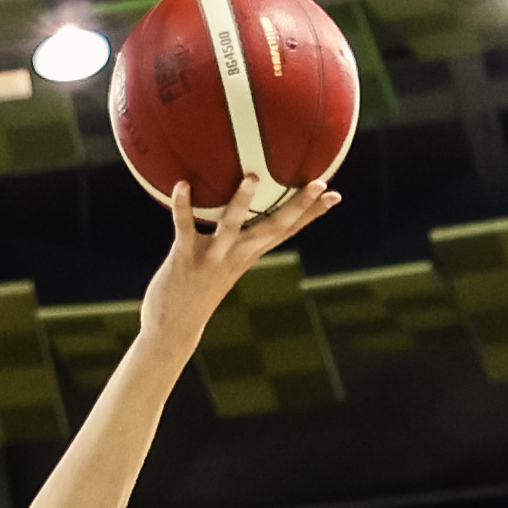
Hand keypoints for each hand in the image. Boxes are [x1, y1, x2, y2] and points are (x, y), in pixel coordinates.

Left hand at [136, 176, 343, 336]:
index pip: (287, 231)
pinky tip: (181, 184)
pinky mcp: (185, 259)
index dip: (311, 214)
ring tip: (252, 178)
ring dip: (242, 203)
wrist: (175, 329)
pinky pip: (184, 227)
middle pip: (273, 228)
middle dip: (298, 206)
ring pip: (231, 227)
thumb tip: (235, 209)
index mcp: (249, 254)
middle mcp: (237, 256)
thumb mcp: (223, 263)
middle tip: (318, 183)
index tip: (333, 194)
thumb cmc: (198, 290)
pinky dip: (182, 206)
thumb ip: (231, 238)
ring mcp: (212, 258)